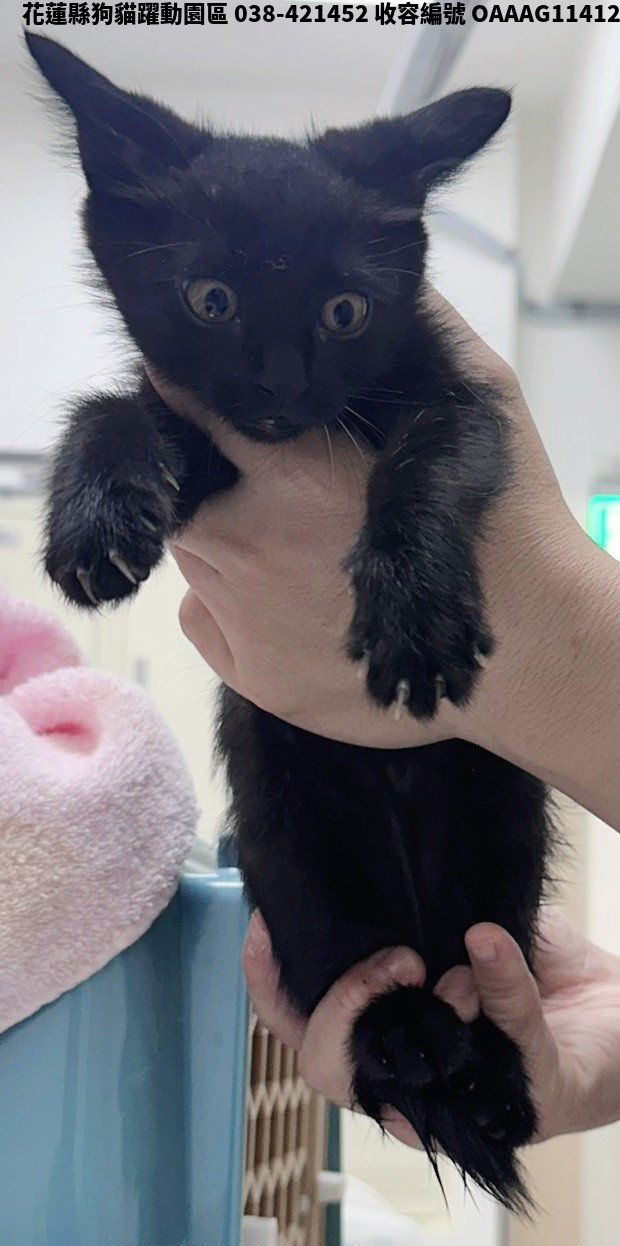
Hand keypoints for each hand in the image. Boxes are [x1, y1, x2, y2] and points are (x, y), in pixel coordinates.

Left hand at [158, 286, 619, 824]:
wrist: (525, 643)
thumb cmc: (503, 521)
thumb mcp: (476, 396)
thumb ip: (420, 331)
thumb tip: (380, 287)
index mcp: (289, 471)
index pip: (193, 408)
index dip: (190, 394)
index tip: (193, 387)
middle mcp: (247, 541)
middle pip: (190, 488)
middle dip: (221, 479)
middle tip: (282, 492)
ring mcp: (243, 615)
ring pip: (197, 553)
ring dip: (228, 539)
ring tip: (300, 549)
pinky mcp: (252, 676)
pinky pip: (204, 618)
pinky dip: (228, 603)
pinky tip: (289, 600)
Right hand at [241, 909, 619, 1143]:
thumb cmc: (535, 972)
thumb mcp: (463, 924)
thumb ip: (425, 909)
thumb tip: (368, 865)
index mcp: (387, 1037)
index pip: (300, 1025)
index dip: (267, 983)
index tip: (261, 922)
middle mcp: (411, 1080)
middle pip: (322, 1066)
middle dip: (337, 1003)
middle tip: (388, 955)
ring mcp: (464, 1102)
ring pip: (387, 1086)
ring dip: (394, 1005)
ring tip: (422, 957)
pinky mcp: (530, 1102)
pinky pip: (505, 1038)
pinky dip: (496, 981)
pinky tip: (492, 942)